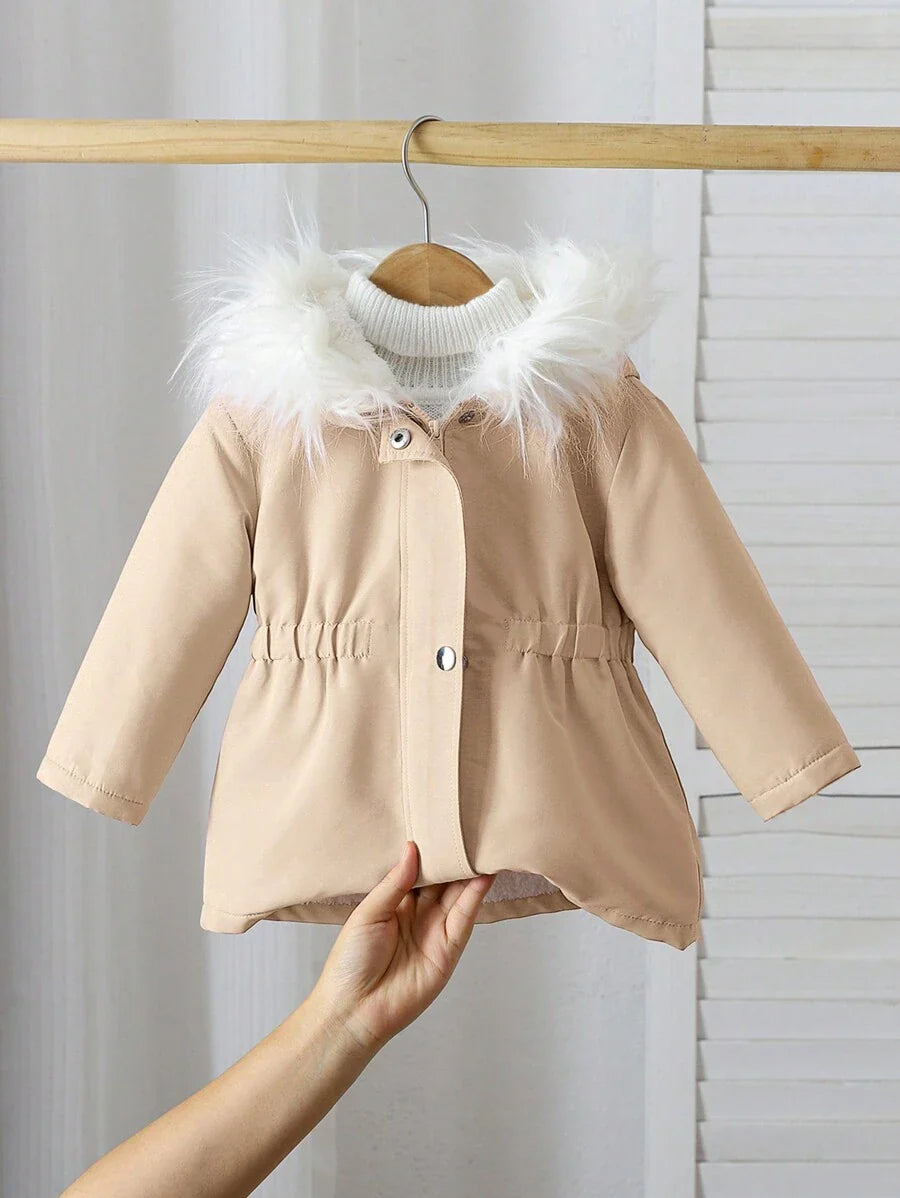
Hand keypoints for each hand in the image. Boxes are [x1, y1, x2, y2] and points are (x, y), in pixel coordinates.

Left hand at [307, 841, 494, 1052]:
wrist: (354, 1010)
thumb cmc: (350, 962)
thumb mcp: (368, 913)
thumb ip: (394, 883)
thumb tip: (413, 849)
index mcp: (395, 903)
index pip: (419, 871)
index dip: (430, 850)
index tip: (440, 823)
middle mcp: (418, 915)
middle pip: (442, 881)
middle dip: (454, 857)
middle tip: (468, 827)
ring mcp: (435, 932)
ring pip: (458, 895)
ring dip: (470, 872)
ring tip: (483, 844)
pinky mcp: (448, 950)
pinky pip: (465, 918)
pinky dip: (476, 897)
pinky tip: (484, 875)